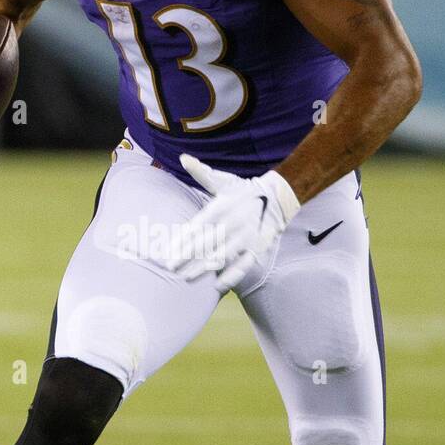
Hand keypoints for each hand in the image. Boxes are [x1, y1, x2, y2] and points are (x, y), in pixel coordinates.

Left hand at [165, 153, 299, 291]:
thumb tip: (183, 158)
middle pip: (206, 244)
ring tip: (187, 277)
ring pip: (222, 256)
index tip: (168, 252)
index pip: (197, 226)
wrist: (276, 198)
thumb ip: (201, 172)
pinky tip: (216, 286)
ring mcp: (245, 237)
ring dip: (203, 268)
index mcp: (222, 207)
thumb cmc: (243, 190)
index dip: (182, 240)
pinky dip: (231, 277)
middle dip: (187, 257)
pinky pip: (243, 266)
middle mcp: (233, 223)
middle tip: (170, 268)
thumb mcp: (222, 180)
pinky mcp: (256, 248)